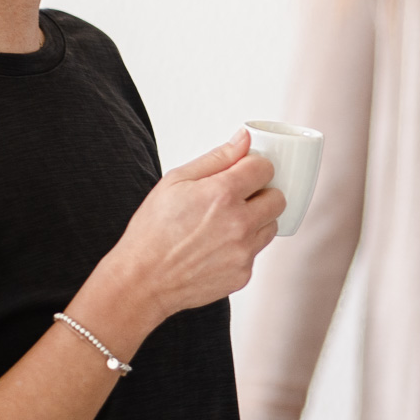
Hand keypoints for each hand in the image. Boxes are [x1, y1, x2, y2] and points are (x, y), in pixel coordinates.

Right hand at [98, 130, 285, 323]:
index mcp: (223, 194)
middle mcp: (239, 223)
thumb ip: (217, 157)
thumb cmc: (152, 231)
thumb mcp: (175, 181)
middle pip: (278, 198)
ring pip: (271, 226)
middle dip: (261, 194)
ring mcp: (244, 252)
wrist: (141, 281)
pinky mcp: (244, 275)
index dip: (253, 168)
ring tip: (224, 225)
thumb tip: (245, 138)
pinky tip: (217, 248)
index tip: (242, 174)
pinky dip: (243, 248)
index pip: (265, 168)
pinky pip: (256, 252)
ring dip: (256, 221)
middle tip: (237, 199)